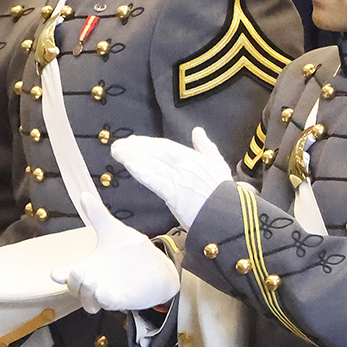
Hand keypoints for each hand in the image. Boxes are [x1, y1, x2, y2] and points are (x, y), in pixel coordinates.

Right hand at [58, 217, 179, 313]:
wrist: (157, 268)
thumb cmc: (132, 251)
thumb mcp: (114, 231)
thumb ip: (98, 215)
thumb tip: (84, 195)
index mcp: (89, 266)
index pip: (68, 274)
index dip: (60, 275)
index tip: (55, 273)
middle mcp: (95, 283)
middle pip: (74, 289)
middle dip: (73, 282)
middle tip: (78, 271)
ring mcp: (106, 293)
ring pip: (88, 303)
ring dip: (86, 295)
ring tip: (91, 282)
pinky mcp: (121, 300)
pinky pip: (108, 306)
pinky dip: (104, 301)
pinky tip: (104, 294)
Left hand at [112, 128, 231, 230]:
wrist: (231, 216)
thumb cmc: (225, 195)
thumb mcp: (218, 165)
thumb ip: (206, 147)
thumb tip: (198, 131)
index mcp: (195, 158)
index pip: (166, 147)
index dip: (148, 143)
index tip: (133, 141)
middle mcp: (185, 165)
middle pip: (156, 152)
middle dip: (135, 147)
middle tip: (118, 145)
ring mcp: (180, 179)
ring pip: (152, 164)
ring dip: (132, 156)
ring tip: (116, 152)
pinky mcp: (176, 194)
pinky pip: (155, 180)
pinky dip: (141, 171)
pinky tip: (129, 165)